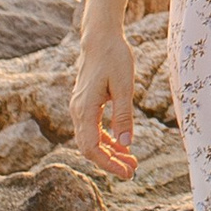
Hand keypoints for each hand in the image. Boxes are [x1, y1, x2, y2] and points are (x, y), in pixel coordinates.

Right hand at [70, 28, 136, 179]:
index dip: (108, 163)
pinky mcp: (85, 104)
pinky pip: (93, 129)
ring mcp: (79, 109)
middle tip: (132, 171)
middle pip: (90, 148)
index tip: (126, 173)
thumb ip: (124, 115)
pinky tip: (122, 144)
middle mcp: (77, 112)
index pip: (92, 148)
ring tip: (131, 160)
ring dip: (110, 151)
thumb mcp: (124, 85)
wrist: (100, 38)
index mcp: (84, 110)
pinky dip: (107, 139)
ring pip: (91, 140)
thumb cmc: (114, 57)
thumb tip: (127, 144)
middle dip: (110, 161)